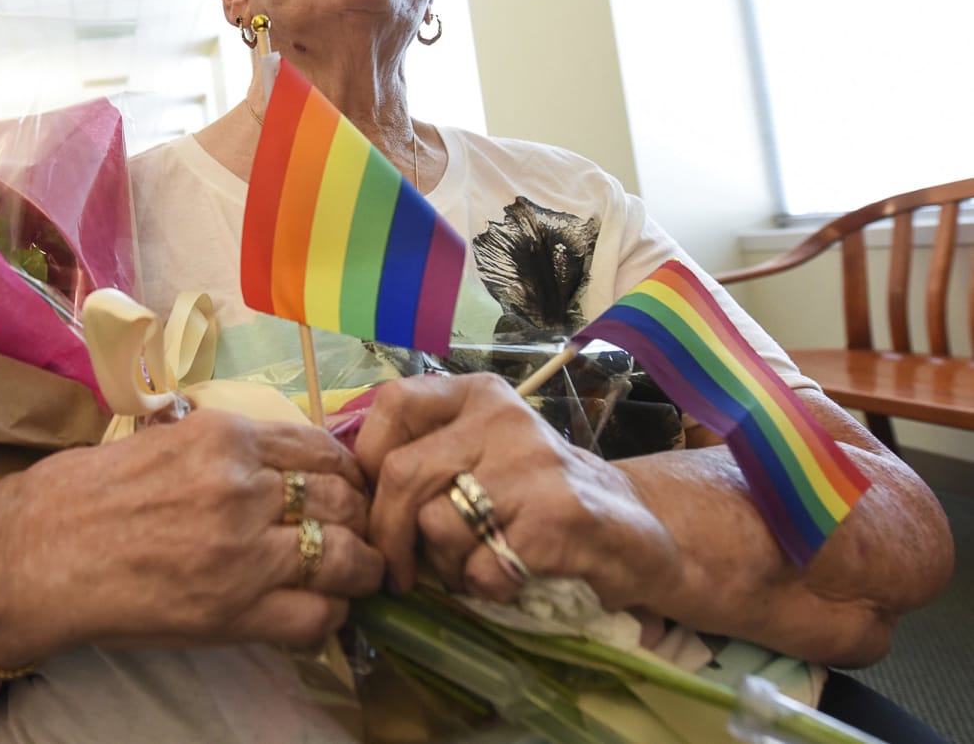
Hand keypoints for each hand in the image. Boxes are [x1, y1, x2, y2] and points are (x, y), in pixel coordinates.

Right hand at [0, 409, 385, 662]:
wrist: (36, 555)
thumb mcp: (166, 438)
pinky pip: (317, 616)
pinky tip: (319, 612)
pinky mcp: (234, 612)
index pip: (324, 449)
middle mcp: (244, 487)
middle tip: (362, 534)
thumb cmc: (90, 493)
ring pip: (346, 557)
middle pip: (344, 500)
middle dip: (361, 519)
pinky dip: (330, 616)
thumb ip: (231, 448)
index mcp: (227, 436)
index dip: (347, 473)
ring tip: (357, 577)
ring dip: (360, 569)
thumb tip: (287, 462)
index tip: (349, 489)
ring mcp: (244, 552)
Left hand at [355, 373, 680, 610]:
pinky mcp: (556, 516)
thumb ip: (425, 456)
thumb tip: (345, 494)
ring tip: (473, 568)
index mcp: (476, 394)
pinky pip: (481, 565)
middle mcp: (503, 416)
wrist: (636, 530)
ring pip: (436, 523)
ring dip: (443, 566)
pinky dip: (484, 587)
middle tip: (397, 573)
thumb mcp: (482, 453)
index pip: (392, 405)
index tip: (371, 506)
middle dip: (386, 534)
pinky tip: (512, 578)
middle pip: (402, 473)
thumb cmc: (539, 496)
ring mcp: (532, 463)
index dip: (365, 462)